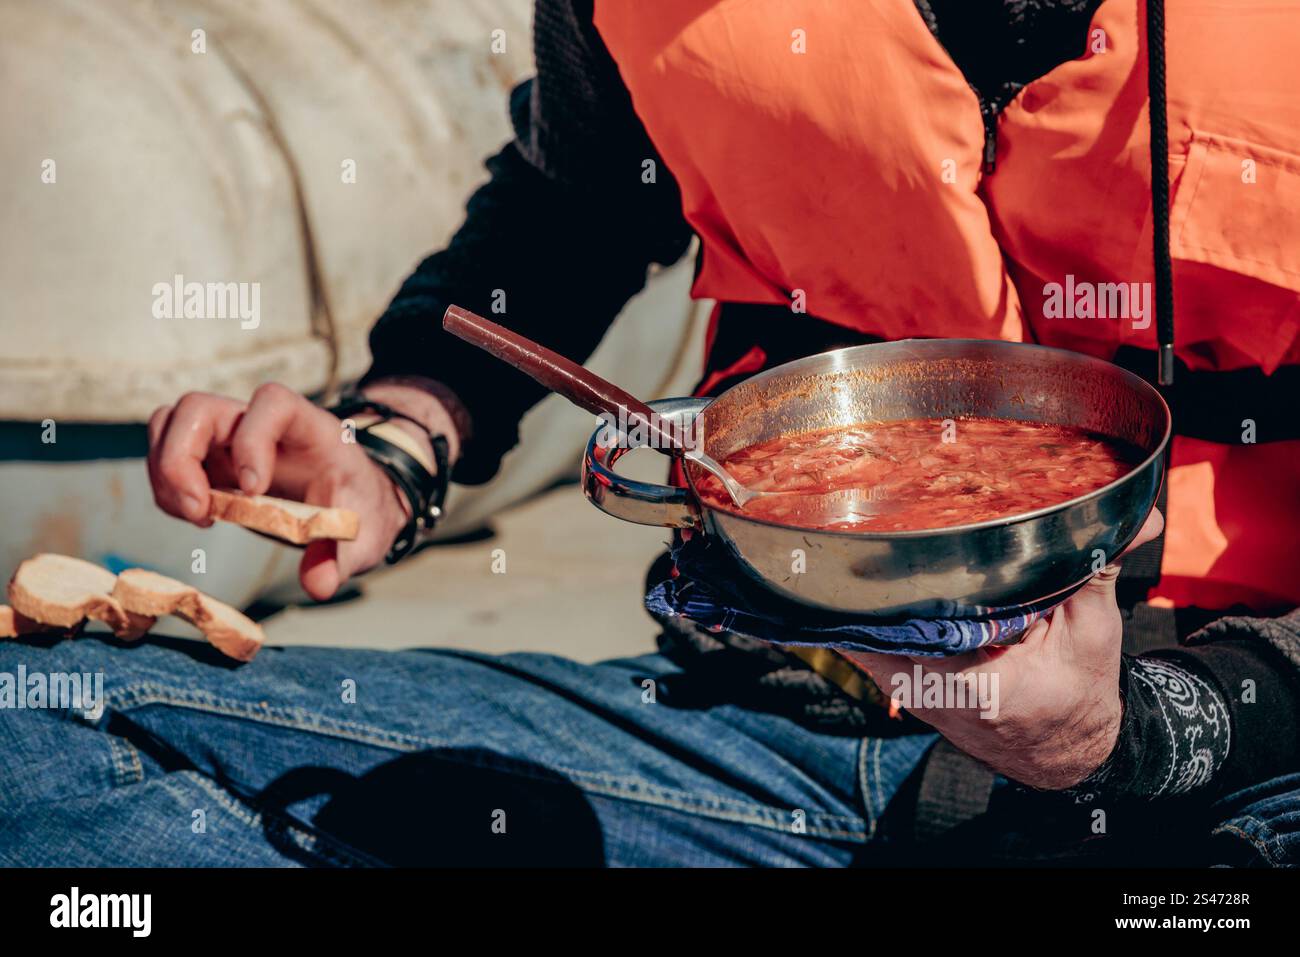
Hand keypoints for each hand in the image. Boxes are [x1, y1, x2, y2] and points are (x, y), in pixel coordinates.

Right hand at [146, 381, 456, 599]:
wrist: (353, 503)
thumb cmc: (358, 508)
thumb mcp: (362, 537)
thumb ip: (341, 558)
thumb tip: (319, 586)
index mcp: (309, 428)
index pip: (272, 401)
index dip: (253, 438)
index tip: (254, 489)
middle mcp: (261, 423)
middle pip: (198, 406)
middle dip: (181, 460)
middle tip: (201, 513)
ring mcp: (230, 438)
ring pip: (171, 424)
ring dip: (165, 473)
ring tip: (197, 516)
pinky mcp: (211, 459)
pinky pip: (167, 456)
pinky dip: (167, 489)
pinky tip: (199, 517)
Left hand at [842, 508, 1164, 789]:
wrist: (1061, 750)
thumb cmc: (1078, 691)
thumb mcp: (1095, 631)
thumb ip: (1098, 571)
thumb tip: (1139, 518)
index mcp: (980, 685)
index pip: (920, 624)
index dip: (902, 581)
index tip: (894, 538)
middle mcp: (932, 693)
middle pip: (882, 624)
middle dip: (877, 577)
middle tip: (878, 524)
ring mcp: (908, 694)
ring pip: (866, 633)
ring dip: (866, 596)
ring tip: (865, 544)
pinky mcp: (898, 687)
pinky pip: (868, 643)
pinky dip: (869, 613)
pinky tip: (868, 578)